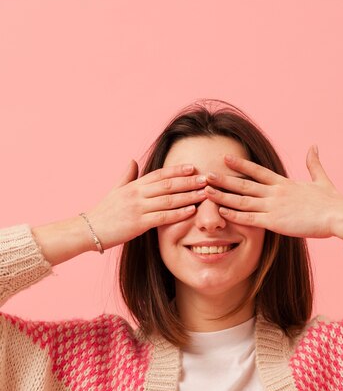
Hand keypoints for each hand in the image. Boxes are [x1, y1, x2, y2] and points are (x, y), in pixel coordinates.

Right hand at [85, 160, 207, 249]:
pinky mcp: (138, 224)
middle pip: (167, 184)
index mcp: (133, 185)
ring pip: (168, 199)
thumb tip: (132, 160)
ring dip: (188, 195)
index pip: (159, 174)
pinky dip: (179, 213)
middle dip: (188, 181)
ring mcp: (137, 208)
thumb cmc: (104, 212)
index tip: (192, 167)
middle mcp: (136, 194)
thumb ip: (126, 176)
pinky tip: (192, 211)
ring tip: (204, 193)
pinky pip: (163, 217)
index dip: (176, 170)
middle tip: (206, 178)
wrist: (88, 230)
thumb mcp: (115, 190)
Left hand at [203, 146, 342, 240]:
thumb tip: (314, 146)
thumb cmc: (332, 202)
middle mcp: (276, 192)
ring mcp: (274, 206)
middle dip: (223, 179)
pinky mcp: (275, 222)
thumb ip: (314, 163)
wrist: (339, 215)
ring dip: (223, 195)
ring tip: (206, 191)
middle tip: (206, 174)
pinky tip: (221, 211)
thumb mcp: (322, 179)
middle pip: (244, 184)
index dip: (240, 165)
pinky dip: (234, 215)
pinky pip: (250, 218)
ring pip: (242, 200)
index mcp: (285, 183)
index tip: (225, 159)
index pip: (257, 171)